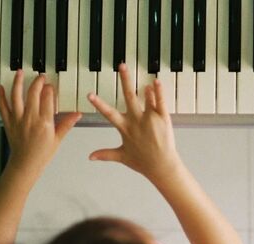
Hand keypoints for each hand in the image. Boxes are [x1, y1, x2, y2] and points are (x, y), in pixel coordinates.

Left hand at [0, 70, 81, 175]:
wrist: (26, 164)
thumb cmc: (41, 154)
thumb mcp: (57, 139)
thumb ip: (67, 124)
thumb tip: (77, 114)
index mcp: (44, 122)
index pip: (47, 98)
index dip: (49, 89)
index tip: (51, 86)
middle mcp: (30, 118)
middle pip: (33, 93)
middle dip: (37, 82)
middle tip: (41, 77)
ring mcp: (18, 119)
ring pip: (16, 96)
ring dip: (17, 82)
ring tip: (19, 72)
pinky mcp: (9, 122)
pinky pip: (3, 107)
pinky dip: (0, 96)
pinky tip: (0, 87)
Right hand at [87, 64, 181, 182]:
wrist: (162, 167)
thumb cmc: (143, 162)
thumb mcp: (122, 156)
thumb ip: (105, 154)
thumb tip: (90, 157)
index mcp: (125, 128)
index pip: (109, 113)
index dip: (98, 104)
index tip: (90, 94)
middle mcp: (137, 121)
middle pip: (129, 97)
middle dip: (125, 80)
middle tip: (122, 65)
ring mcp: (151, 119)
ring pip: (146, 98)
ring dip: (142, 85)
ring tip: (140, 73)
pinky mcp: (163, 119)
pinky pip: (160, 103)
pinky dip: (158, 92)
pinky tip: (156, 82)